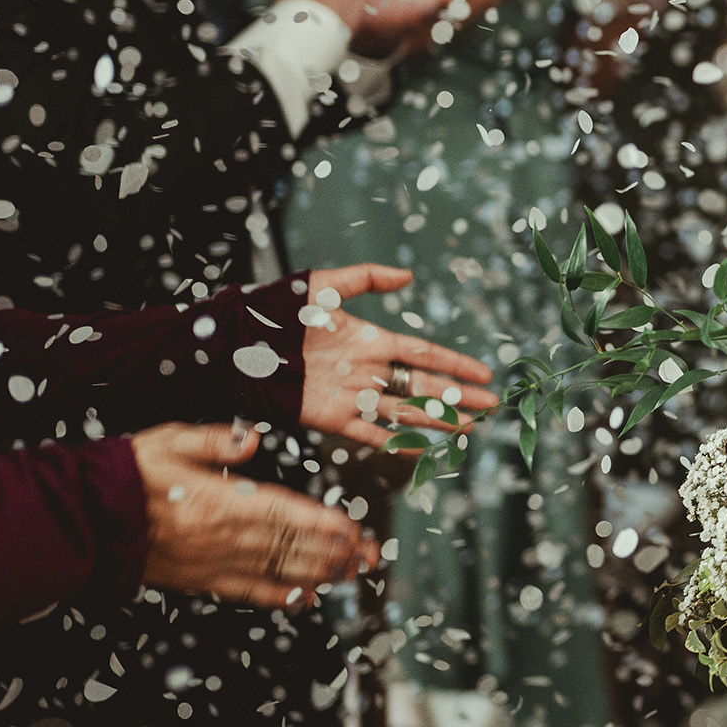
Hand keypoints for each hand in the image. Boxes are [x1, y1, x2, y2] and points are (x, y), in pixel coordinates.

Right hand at [132, 421, 376, 607]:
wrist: (85, 521)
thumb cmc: (128, 477)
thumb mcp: (169, 441)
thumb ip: (215, 440)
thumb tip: (251, 438)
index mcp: (222, 502)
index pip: (288, 514)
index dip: (324, 525)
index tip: (354, 530)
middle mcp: (225, 536)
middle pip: (293, 546)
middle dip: (336, 552)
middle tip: (370, 556)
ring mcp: (214, 562)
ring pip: (279, 570)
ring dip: (320, 573)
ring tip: (352, 574)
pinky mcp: (201, 580)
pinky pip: (248, 591)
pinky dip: (279, 596)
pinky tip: (305, 598)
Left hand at [295, 264, 497, 448]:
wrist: (238, 345)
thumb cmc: (277, 311)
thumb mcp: (324, 287)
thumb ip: (366, 278)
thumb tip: (408, 275)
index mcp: (371, 340)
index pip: (423, 354)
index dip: (455, 363)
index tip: (483, 373)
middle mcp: (368, 370)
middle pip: (423, 386)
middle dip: (458, 398)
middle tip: (489, 408)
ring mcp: (352, 395)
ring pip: (405, 412)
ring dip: (437, 421)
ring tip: (466, 430)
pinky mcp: (332, 418)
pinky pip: (368, 434)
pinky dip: (392, 444)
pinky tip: (416, 451)